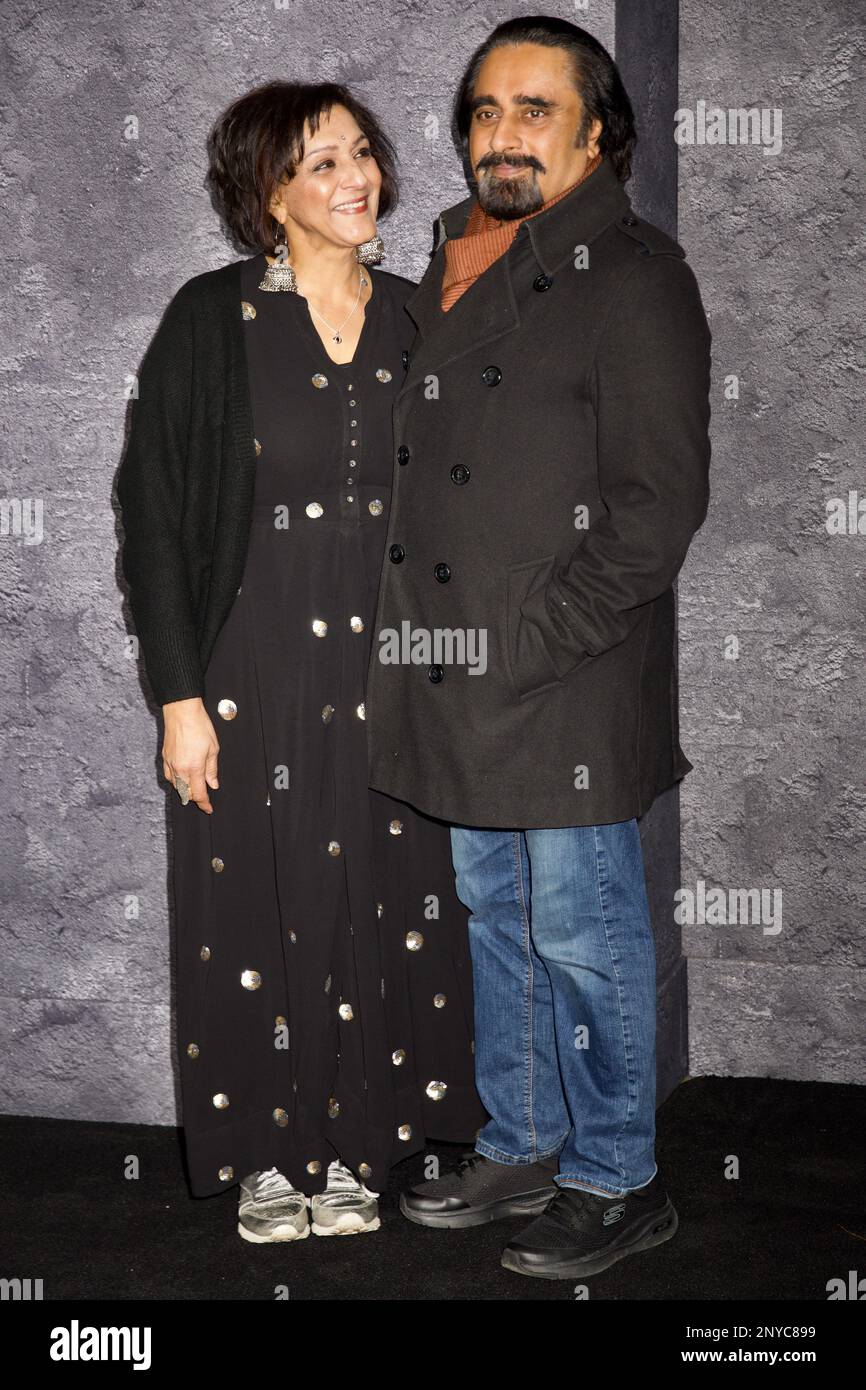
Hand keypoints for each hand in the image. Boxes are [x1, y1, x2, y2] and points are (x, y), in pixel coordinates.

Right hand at [161, 697, 219, 813]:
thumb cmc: (199, 726)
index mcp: (194, 767)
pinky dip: (176, 782)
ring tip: (195, 788)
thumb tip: (213, 784)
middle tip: (204, 797)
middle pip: (186, 793)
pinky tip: (182, 779)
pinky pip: (169, 777)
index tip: (208, 808)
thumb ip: (212, 769)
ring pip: (176, 787)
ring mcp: (170, 763)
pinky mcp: (164, 757)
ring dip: (186, 791)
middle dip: (196, 798)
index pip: (199, 793)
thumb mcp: (213, 748)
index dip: (204, 804)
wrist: (181, 711)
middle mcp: (179, 769)